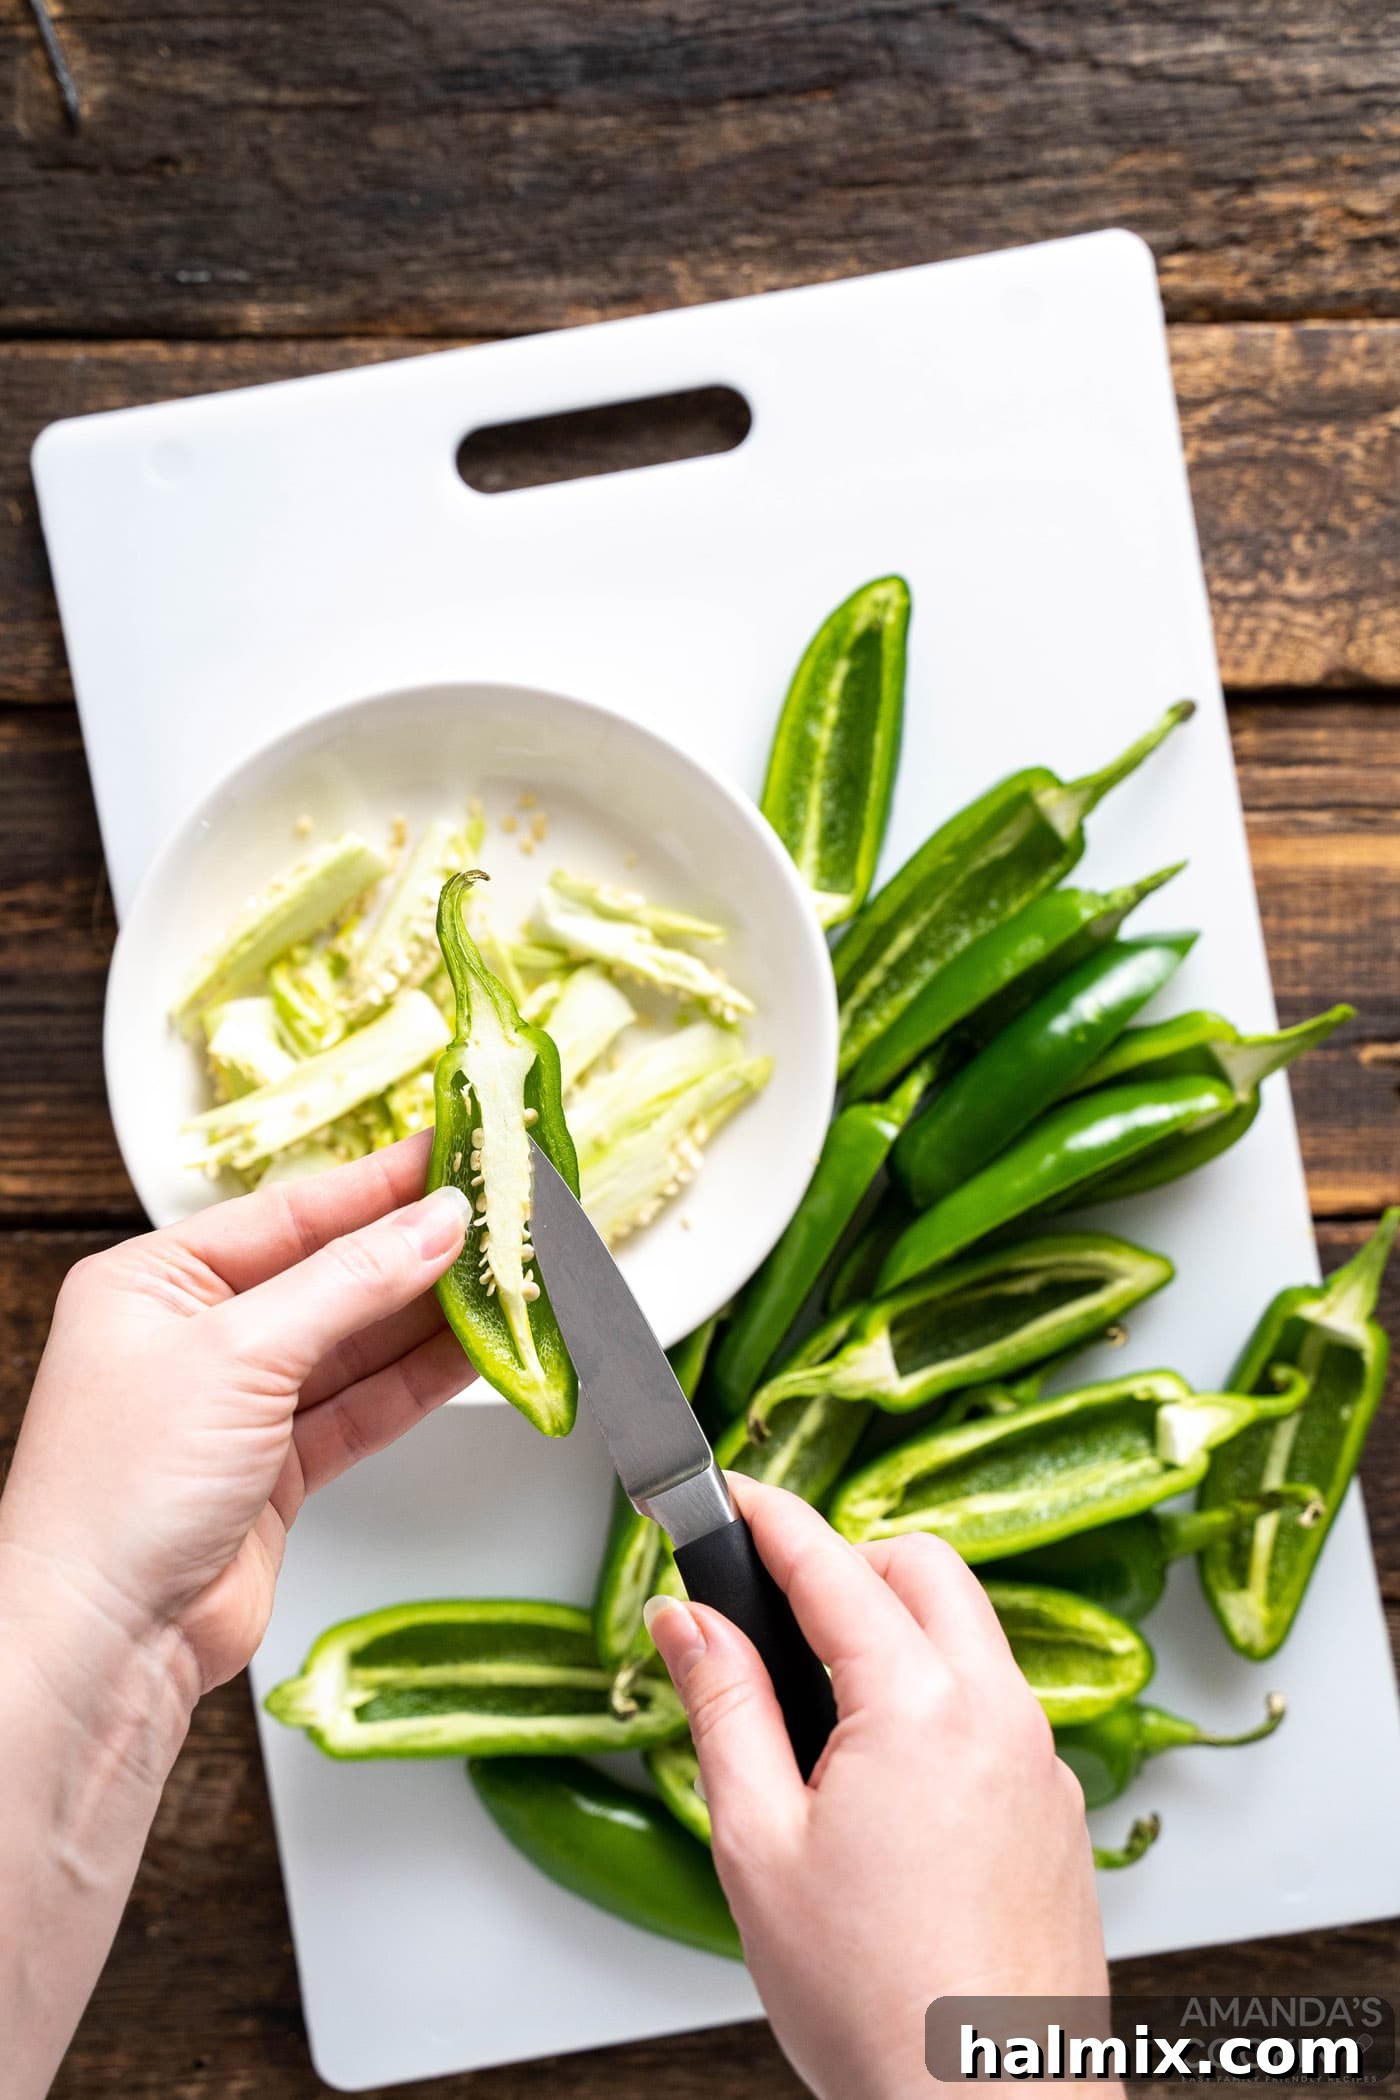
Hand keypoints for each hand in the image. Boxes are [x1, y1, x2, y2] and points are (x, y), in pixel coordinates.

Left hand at [0, 1133, 473, 1701]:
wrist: (103, 1646)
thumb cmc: (118, 1493)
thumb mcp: (241, 1353)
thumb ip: (351, 1282)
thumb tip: (437, 1222)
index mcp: (154, 1281)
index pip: (290, 1212)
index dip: (379, 1184)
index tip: (454, 1155)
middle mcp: (194, 1335)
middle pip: (330, 1274)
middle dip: (417, 1251)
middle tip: (502, 1216)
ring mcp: (237, 1406)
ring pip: (356, 1344)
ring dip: (432, 1317)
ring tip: (510, 1278)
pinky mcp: (276, 1470)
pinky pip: (364, 1406)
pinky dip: (420, 1382)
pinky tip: (476, 1352)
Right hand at [644, 1476, 1112, 2099]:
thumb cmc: (873, 2001)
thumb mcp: (758, 1844)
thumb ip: (724, 1708)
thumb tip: (687, 1618)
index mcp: (919, 1707)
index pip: (832, 1564)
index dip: (772, 1516)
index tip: (732, 1492)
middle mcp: (998, 1712)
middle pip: (924, 1569)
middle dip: (848, 1559)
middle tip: (778, 1607)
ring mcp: (1041, 1759)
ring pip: (971, 1632)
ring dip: (900, 1625)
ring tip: (826, 1701)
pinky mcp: (1058, 1808)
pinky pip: (1000, 1701)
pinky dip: (943, 1690)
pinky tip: (890, 1773)